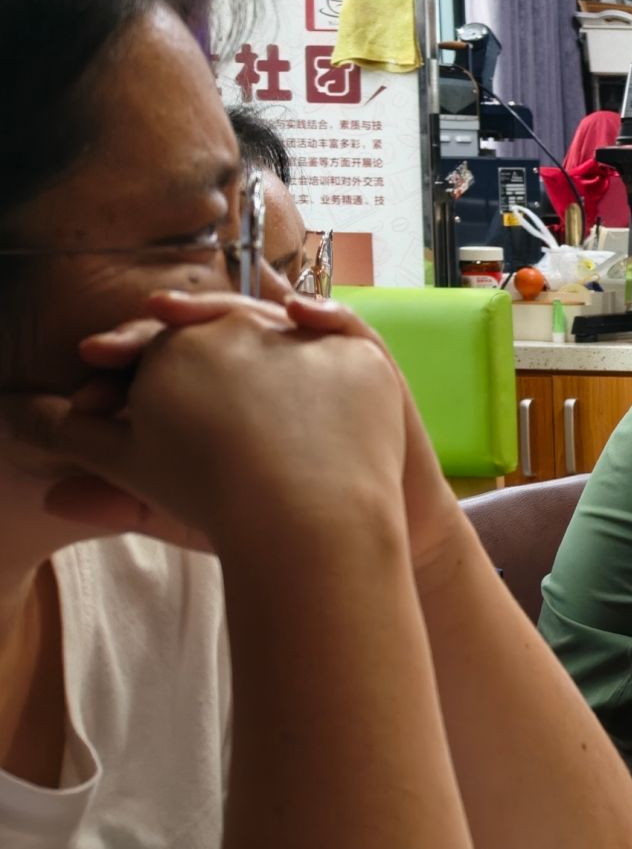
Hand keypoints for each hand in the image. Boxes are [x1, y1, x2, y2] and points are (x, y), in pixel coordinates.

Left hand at [68, 292, 475, 579]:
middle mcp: (261, 366)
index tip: (86, 376)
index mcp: (219, 392)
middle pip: (207, 324)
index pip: (164, 354)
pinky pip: (346, 323)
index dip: (123, 360)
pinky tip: (295, 313)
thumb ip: (125, 500)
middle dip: (161, 328)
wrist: (363, 539)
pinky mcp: (365, 362)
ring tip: (185, 313)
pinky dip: (324, 311)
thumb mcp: (192, 513)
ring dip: (228, 310)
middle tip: (116, 345)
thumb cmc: (280, 524)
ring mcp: (312, 360)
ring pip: (265, 316)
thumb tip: (49, 497)